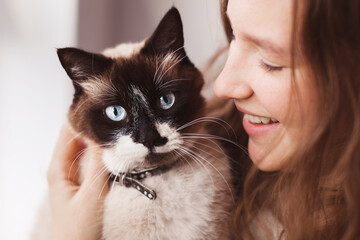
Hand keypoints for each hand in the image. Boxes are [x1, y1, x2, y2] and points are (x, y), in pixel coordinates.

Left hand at [47, 122, 108, 239]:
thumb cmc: (80, 228)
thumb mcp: (92, 194)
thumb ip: (97, 164)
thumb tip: (104, 135)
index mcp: (57, 168)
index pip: (68, 131)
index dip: (84, 118)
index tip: (104, 110)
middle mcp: (62, 168)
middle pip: (76, 137)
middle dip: (94, 127)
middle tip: (115, 119)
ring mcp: (71, 174)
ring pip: (84, 147)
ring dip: (98, 140)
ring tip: (116, 131)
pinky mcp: (81, 181)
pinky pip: (90, 159)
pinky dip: (100, 152)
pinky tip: (113, 150)